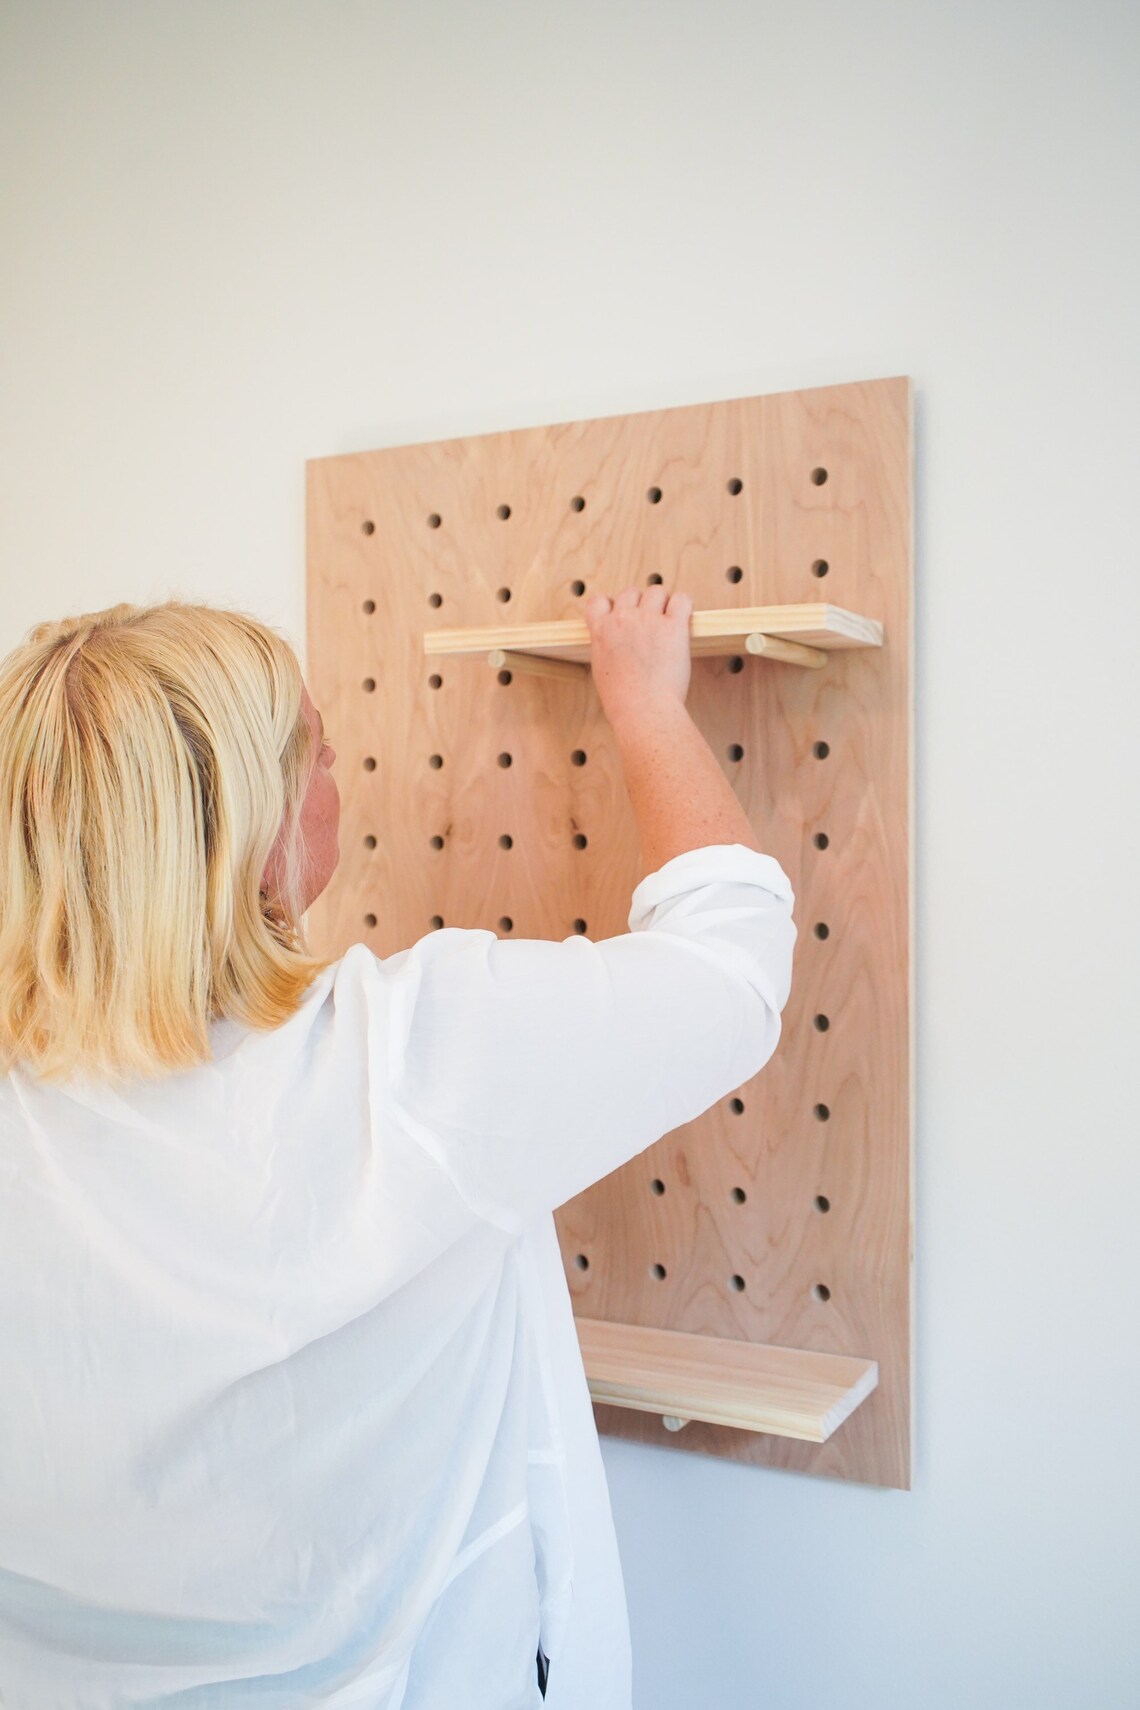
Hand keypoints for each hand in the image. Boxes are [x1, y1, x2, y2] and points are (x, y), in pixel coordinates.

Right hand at [584, 585, 693, 725]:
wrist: (643, 710)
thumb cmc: (624, 700)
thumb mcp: (602, 669)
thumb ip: (608, 647)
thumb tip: (618, 642)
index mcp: (601, 631)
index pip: (599, 600)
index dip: (613, 605)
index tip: (621, 615)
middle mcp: (623, 619)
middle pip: (631, 592)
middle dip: (640, 605)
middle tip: (649, 625)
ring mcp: (648, 620)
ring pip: (656, 591)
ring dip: (662, 603)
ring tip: (668, 622)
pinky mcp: (673, 626)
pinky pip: (682, 599)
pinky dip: (684, 605)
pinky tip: (683, 619)